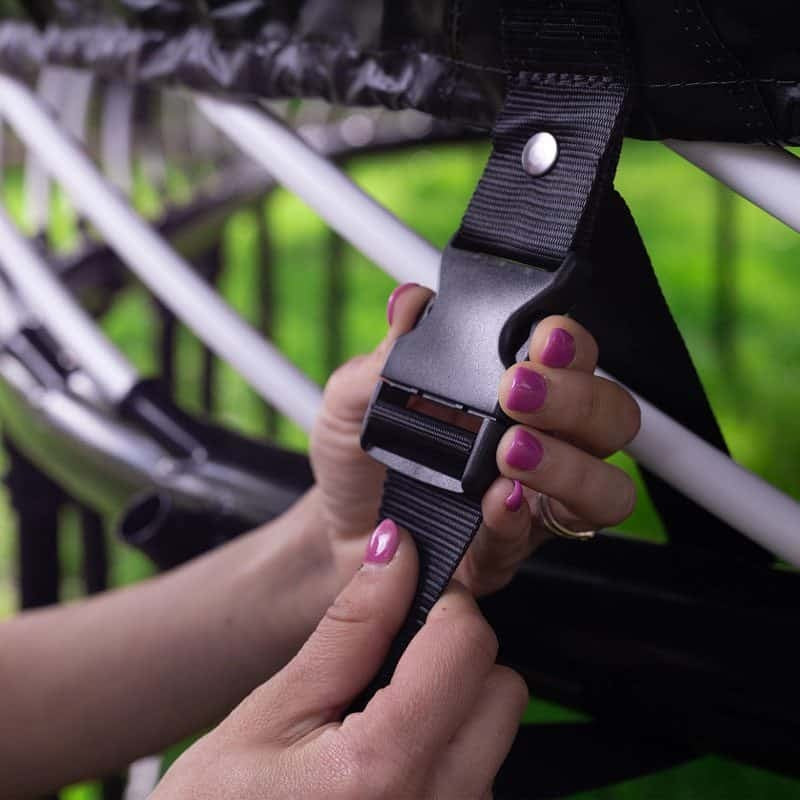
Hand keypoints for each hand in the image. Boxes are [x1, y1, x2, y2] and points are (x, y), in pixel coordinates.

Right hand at [153, 521, 526, 799]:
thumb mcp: (271, 712)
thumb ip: (350, 627)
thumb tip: (395, 551)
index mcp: (386, 769)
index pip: (468, 645)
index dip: (441, 605)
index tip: (409, 600)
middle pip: (501, 690)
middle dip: (454, 658)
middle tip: (387, 667)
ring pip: (496, 733)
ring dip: (451, 709)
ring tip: (374, 726)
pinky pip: (479, 776)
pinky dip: (444, 752)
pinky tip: (386, 765)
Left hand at [311, 283, 640, 594]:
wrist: (334, 528)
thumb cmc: (361, 457)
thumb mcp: (357, 397)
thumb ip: (387, 354)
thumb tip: (411, 302)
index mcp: (512, 393)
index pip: (572, 359)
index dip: (571, 345)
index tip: (543, 335)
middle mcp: (540, 443)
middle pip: (610, 418)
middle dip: (577, 399)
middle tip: (518, 391)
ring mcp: (533, 502)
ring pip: (606, 489)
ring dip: (569, 465)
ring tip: (512, 450)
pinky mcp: (508, 553)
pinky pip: (540, 541)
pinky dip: (520, 517)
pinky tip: (496, 500)